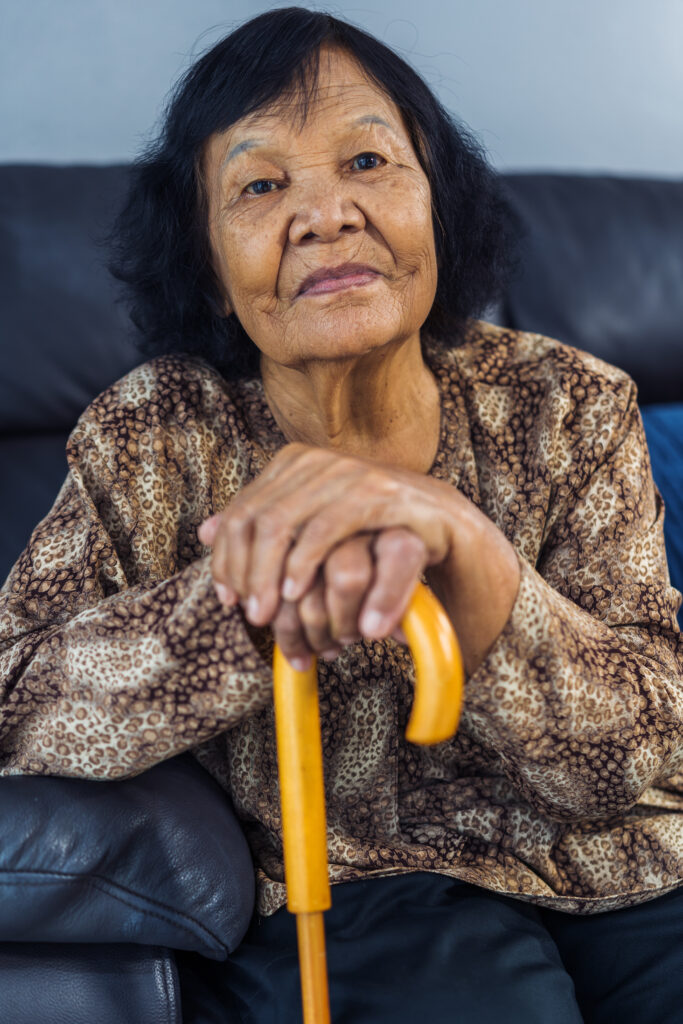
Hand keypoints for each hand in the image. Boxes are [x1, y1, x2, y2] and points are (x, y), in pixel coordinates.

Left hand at [197, 443, 459, 669]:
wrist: (434, 520)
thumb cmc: (367, 528)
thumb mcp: (309, 525)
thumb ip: (262, 523)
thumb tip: (203, 531)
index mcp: (291, 462)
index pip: (241, 511)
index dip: (226, 557)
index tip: (227, 598)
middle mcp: (313, 460)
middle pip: (255, 519)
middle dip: (246, 573)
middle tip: (249, 615)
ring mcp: (343, 472)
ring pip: (281, 524)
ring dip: (269, 575)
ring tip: (268, 614)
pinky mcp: (374, 491)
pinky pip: (324, 528)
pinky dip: (304, 563)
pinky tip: (296, 592)